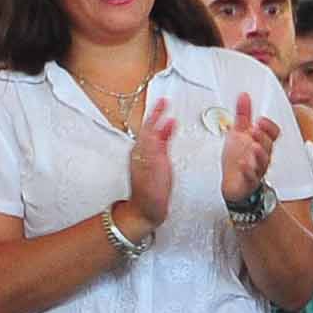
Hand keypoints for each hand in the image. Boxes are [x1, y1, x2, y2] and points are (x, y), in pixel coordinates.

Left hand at [126, 99, 177, 227]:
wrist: (146, 211)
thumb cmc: (151, 194)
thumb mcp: (155, 168)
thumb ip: (156, 148)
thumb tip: (159, 128)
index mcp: (142, 151)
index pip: (150, 125)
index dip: (156, 112)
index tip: (164, 101)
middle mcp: (142, 152)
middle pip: (150, 128)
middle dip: (158, 115)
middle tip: (165, 103)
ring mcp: (147, 159)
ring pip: (154, 135)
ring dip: (162, 125)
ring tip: (169, 116)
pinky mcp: (153, 165)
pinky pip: (158, 145)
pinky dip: (164, 136)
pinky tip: (169, 136)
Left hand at [220, 92, 283, 204]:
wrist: (233, 184)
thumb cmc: (238, 159)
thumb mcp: (238, 133)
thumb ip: (243, 115)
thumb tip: (244, 96)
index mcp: (261, 143)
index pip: (274, 133)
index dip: (269, 126)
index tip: (260, 120)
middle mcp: (262, 156)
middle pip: (269, 146)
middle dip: (263, 137)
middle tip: (255, 129)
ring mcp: (257, 169)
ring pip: (264, 161)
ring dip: (259, 153)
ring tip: (253, 146)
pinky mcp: (250, 182)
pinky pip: (252, 177)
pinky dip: (248, 170)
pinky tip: (244, 164)